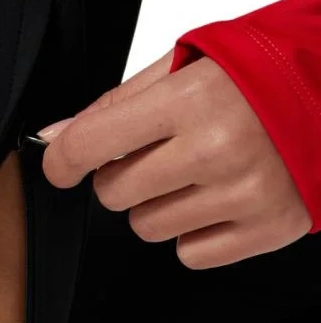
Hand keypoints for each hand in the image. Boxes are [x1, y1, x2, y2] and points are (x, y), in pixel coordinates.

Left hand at [39, 51, 311, 268]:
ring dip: (158, 206)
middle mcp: (218, 149)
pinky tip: (220, 199)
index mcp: (192, 100)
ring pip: (146, 229)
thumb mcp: (187, 69)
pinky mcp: (268, 229)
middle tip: (159, 156)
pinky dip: (195, 232)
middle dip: (122, 178)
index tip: (62, 166)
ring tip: (196, 174)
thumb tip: (54, 139)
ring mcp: (245, 194)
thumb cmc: (258, 78)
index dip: (62, 160)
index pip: (90, 144)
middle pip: (113, 195)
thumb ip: (115, 106)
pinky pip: (188, 254)